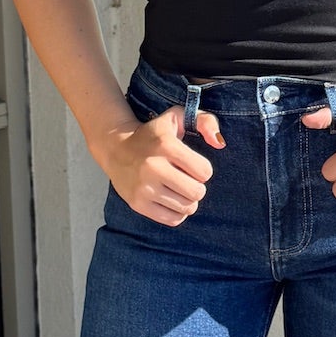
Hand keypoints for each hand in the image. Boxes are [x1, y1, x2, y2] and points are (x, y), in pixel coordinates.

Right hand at [100, 105, 224, 225]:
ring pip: (187, 208)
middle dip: (197, 187)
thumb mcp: (177, 117)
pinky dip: (177, 213)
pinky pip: (173, 219)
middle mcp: (153, 167)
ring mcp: (144, 187)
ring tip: (178, 190)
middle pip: (197, 192)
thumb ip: (206, 121)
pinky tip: (170, 200)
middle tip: (186, 180)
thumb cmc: (154, 134)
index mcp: (165, 145)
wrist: (116, 148)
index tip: (191, 165)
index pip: (205, 171)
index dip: (203, 170)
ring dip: (188, 200)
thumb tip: (220, 142)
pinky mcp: (138, 204)